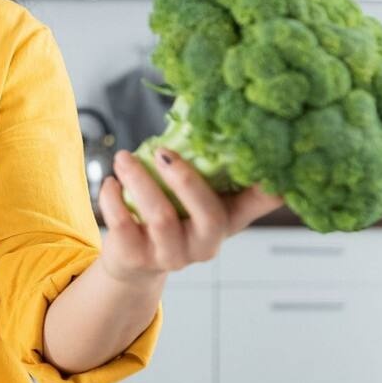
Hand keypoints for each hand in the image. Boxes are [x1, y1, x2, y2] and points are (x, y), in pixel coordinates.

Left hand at [97, 148, 284, 284]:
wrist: (135, 262)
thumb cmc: (174, 220)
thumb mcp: (199, 201)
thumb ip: (215, 172)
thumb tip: (226, 119)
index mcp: (226, 223)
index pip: (258, 205)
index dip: (269, 186)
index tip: (270, 160)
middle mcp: (205, 245)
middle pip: (208, 214)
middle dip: (185, 178)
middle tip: (161, 150)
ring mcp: (171, 256)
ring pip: (161, 216)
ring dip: (139, 179)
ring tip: (123, 157)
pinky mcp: (136, 258)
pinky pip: (123, 225)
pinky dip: (112, 197)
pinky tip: (110, 182)